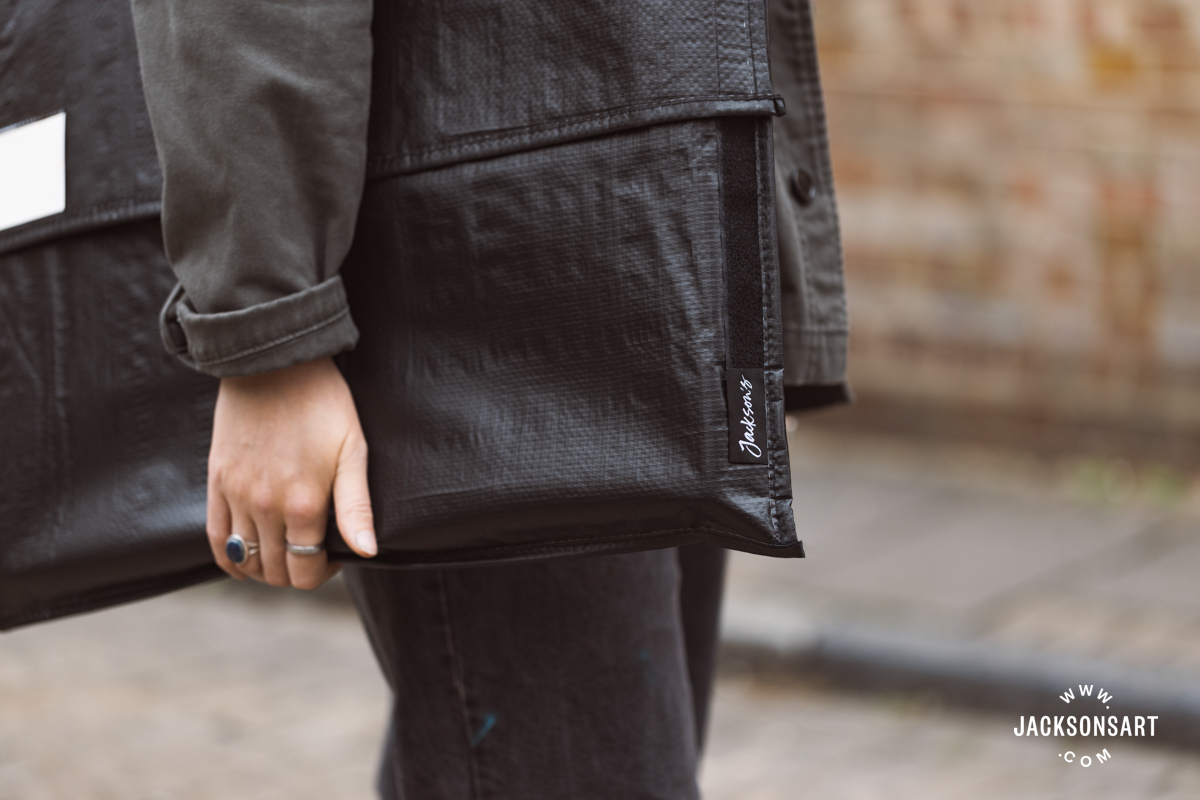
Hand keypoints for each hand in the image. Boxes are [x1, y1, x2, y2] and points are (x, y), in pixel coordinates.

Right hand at [206, 357, 376, 588]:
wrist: (274, 364)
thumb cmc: (323, 404)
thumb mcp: (353, 451)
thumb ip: (356, 507)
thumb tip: (366, 552)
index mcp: (304, 504)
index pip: (306, 571)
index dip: (322, 573)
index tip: (334, 556)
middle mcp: (266, 507)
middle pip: (276, 571)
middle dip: (296, 572)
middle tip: (311, 553)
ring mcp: (237, 496)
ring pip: (246, 560)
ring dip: (265, 567)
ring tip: (283, 551)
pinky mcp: (216, 481)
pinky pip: (216, 538)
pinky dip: (230, 557)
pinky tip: (245, 558)